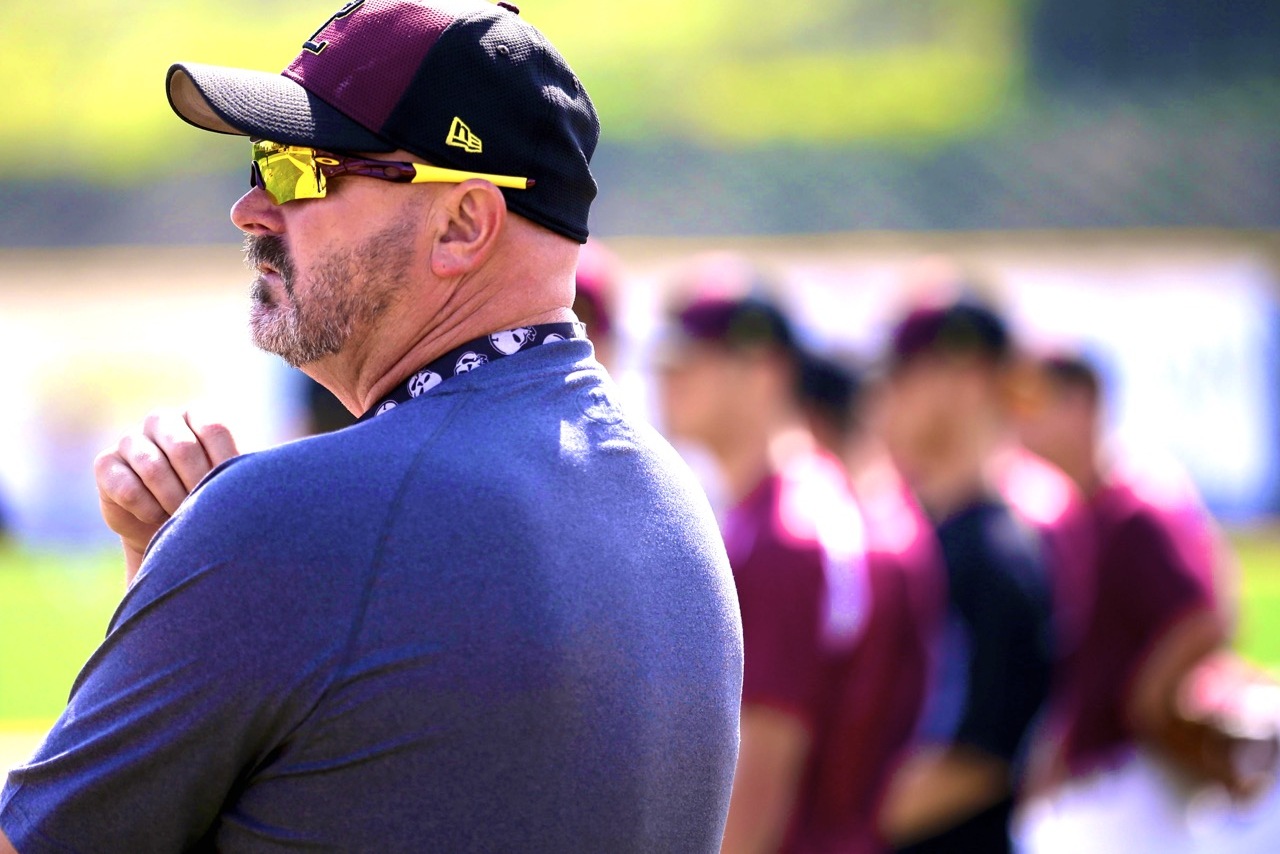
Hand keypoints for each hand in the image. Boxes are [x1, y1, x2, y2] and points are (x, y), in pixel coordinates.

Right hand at [94, 409, 238, 582]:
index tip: (230, 492)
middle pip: (183, 447)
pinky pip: (125, 485)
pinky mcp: (106, 464)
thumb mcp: (233, 483)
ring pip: (153, 466)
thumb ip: (248, 470)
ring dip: (172, 499)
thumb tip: (286, 465)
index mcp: (198, 416)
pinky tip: (156, 517)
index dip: (223, 463)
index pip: (214, 428)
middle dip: (197, 486)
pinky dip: (146, 508)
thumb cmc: (210, 500)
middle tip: (203, 510)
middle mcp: (163, 421)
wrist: (170, 531)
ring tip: (182, 517)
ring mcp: (131, 440)